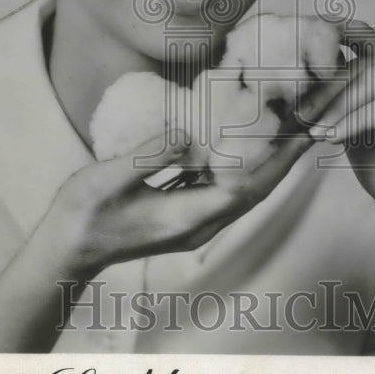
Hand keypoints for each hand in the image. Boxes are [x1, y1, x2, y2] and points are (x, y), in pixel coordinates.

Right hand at [47, 125, 315, 276]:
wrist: (67, 249)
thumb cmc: (83, 214)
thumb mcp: (109, 178)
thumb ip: (148, 155)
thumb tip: (187, 133)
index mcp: (185, 218)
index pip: (245, 189)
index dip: (276, 162)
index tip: (298, 134)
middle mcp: (198, 225)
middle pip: (253, 192)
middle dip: (282, 160)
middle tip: (307, 124)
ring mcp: (192, 224)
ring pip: (241, 193)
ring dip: (265, 164)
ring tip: (283, 131)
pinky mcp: (183, 218)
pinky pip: (222, 191)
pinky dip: (240, 168)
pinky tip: (241, 146)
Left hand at [300, 20, 374, 236]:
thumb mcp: (350, 123)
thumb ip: (334, 97)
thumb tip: (295, 75)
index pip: (362, 37)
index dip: (329, 45)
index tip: (296, 68)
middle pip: (365, 61)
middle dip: (328, 89)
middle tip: (300, 114)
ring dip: (340, 105)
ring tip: (316, 130)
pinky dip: (357, 121)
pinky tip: (334, 137)